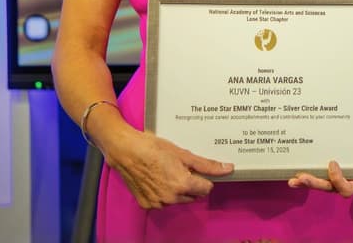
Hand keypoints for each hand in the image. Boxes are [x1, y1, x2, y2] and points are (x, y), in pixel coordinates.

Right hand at [103, 130, 233, 209]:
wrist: (125, 150)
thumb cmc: (152, 148)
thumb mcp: (183, 153)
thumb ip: (206, 165)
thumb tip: (227, 168)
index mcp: (183, 185)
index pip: (207, 189)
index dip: (203, 177)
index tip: (196, 169)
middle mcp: (171, 198)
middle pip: (193, 195)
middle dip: (191, 183)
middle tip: (179, 167)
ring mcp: (158, 203)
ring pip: (178, 199)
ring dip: (177, 189)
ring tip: (166, 170)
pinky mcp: (147, 204)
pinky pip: (163, 202)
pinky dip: (163, 192)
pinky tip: (156, 178)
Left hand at [288, 135, 352, 197]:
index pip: (347, 188)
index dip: (338, 179)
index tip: (332, 163)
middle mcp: (344, 180)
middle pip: (328, 188)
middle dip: (315, 184)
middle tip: (302, 176)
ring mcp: (332, 176)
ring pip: (318, 184)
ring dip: (306, 183)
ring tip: (294, 179)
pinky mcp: (323, 169)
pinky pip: (313, 176)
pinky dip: (302, 180)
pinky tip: (291, 178)